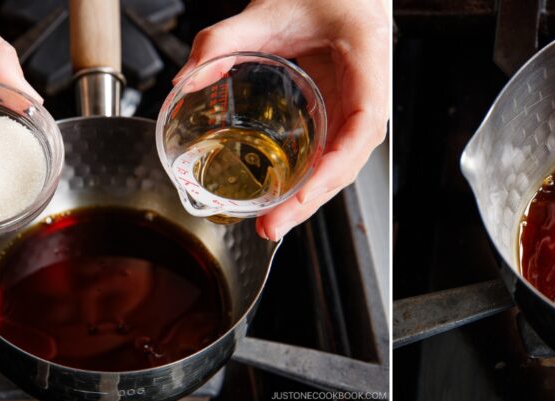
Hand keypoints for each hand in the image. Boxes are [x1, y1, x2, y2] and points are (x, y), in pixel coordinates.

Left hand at [176, 0, 389, 240]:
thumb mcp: (269, 8)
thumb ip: (221, 40)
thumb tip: (184, 80)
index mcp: (369, 62)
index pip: (362, 128)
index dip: (334, 168)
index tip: (303, 193)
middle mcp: (370, 90)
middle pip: (350, 159)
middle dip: (313, 199)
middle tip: (272, 225)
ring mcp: (358, 102)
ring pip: (342, 161)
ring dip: (310, 196)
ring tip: (272, 221)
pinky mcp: (342, 108)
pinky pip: (331, 149)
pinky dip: (310, 176)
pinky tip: (285, 194)